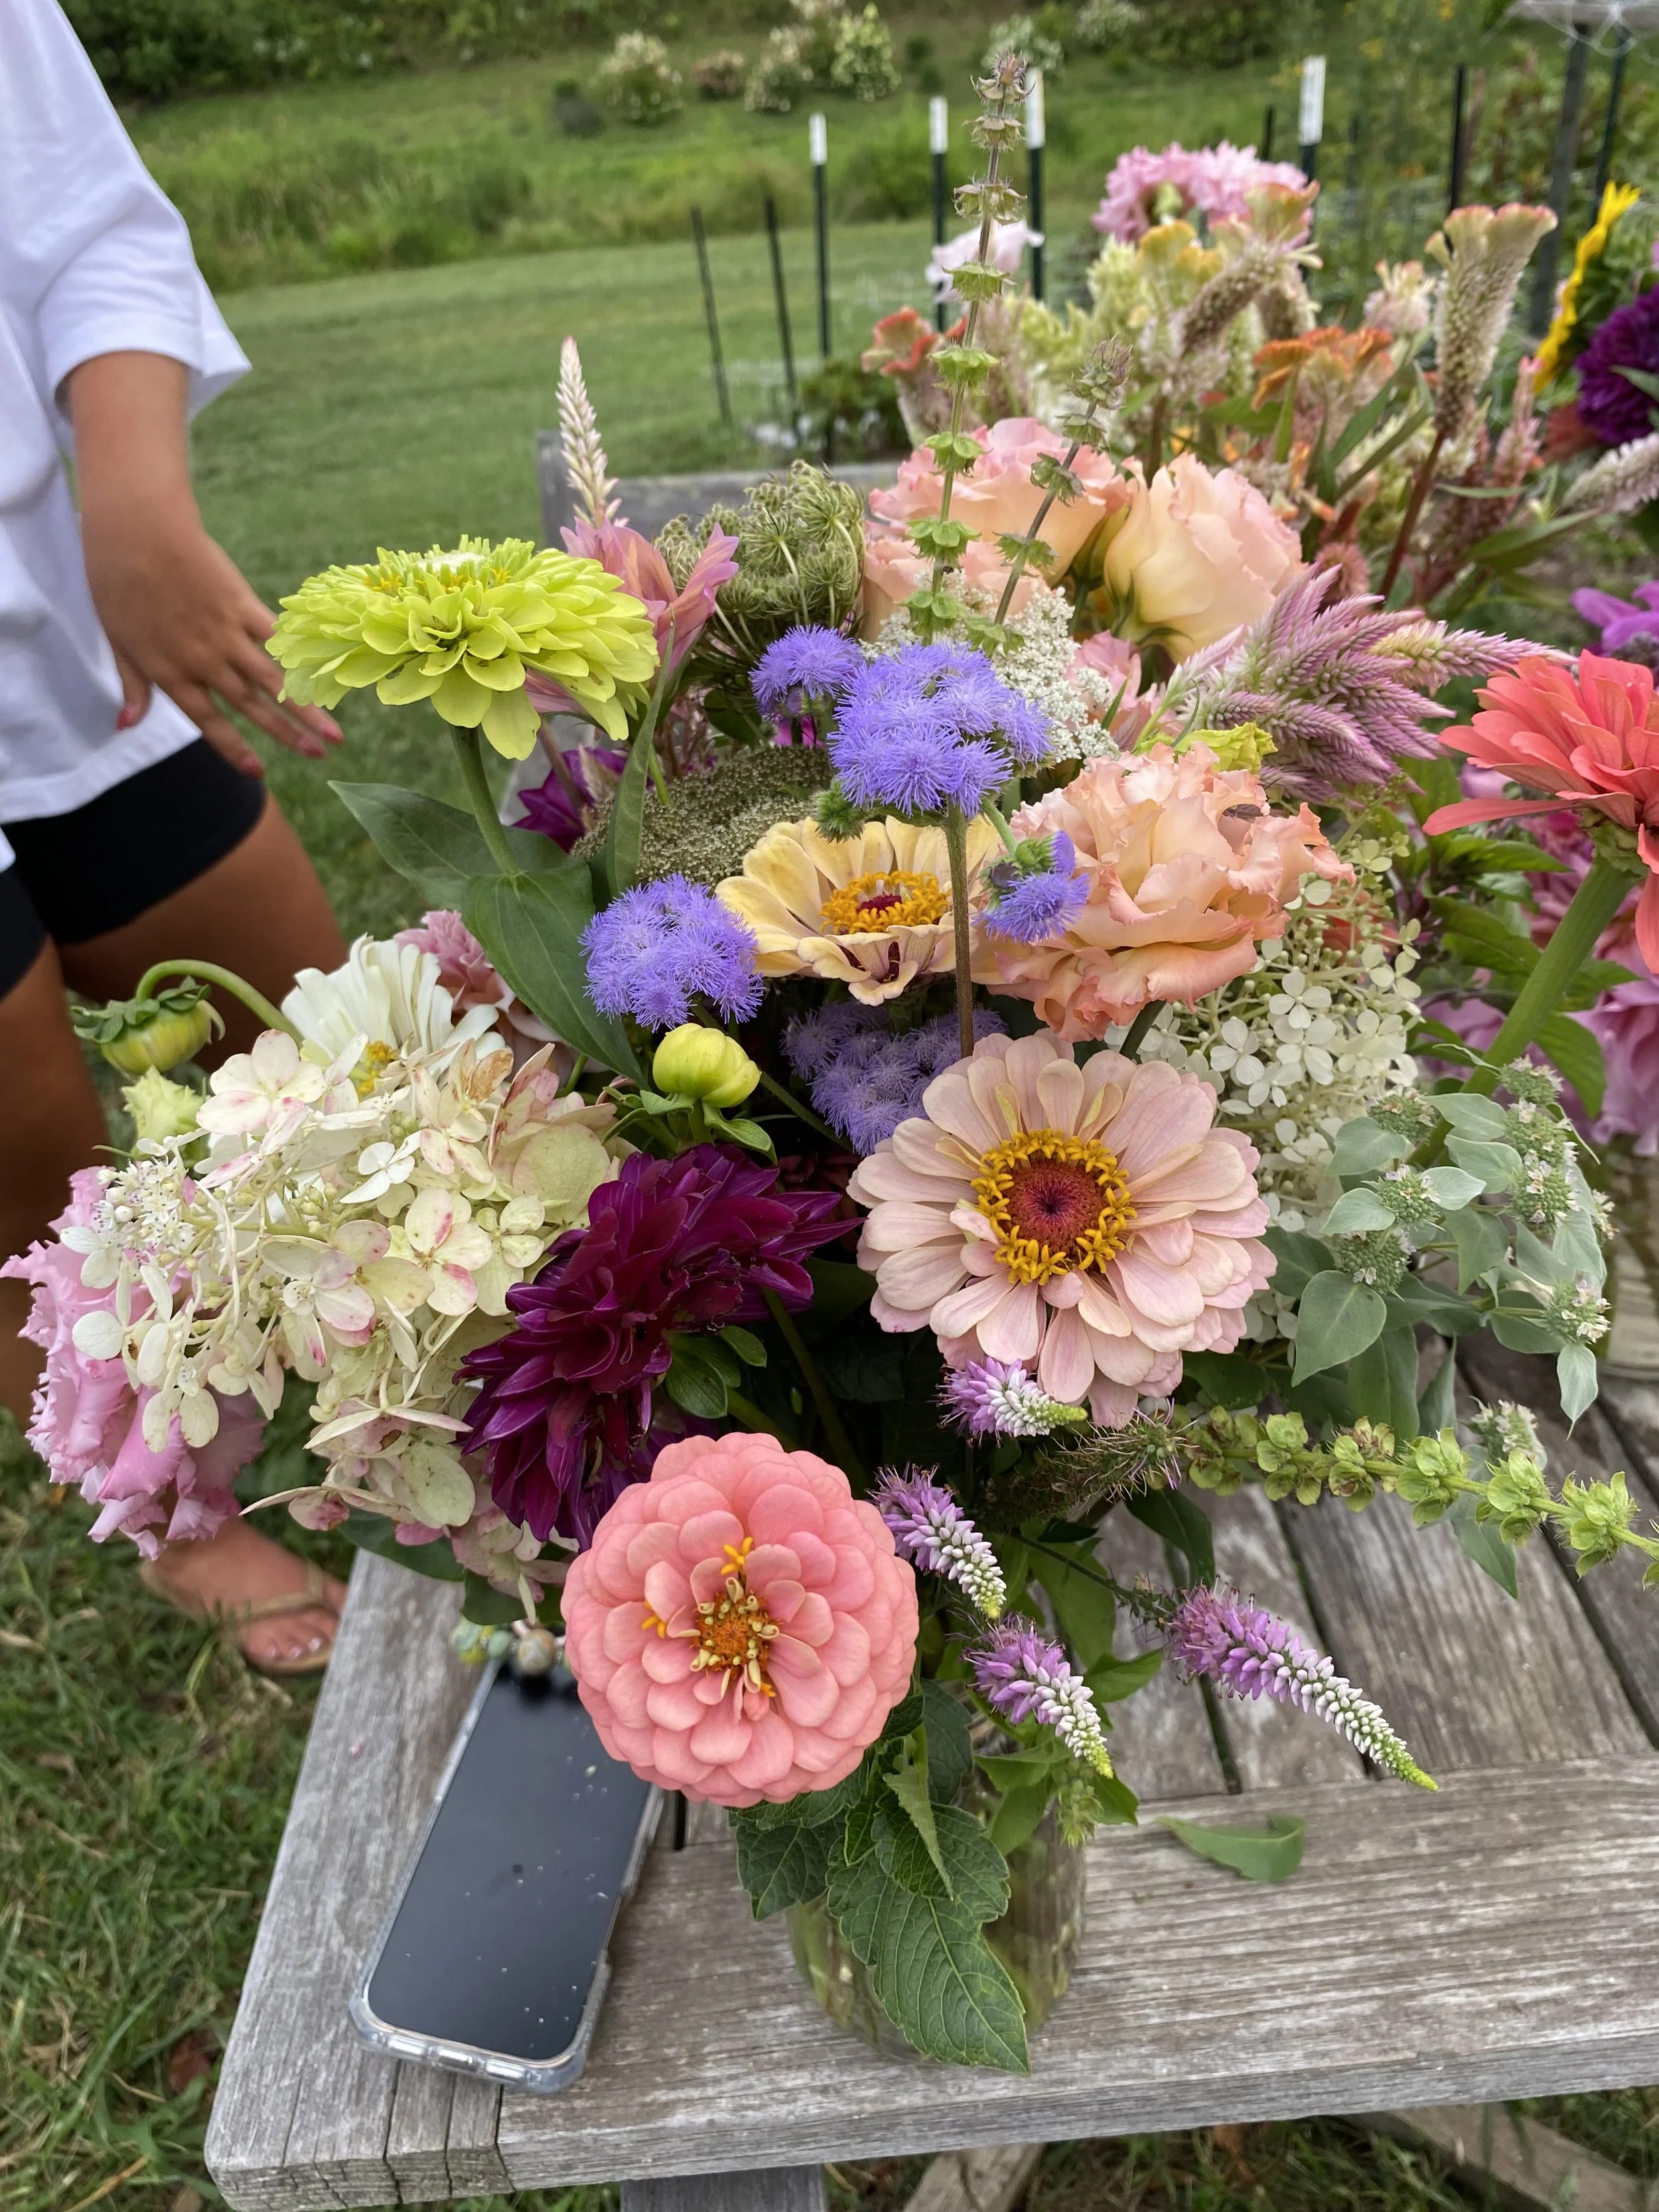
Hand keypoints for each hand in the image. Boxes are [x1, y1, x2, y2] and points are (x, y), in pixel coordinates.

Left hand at [67, 352, 342, 775]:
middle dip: (287, 735)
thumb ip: (132, 685)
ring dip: (306, 708)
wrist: (136, 532)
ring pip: (273, 679)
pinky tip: (326, 673)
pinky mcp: (242, 604)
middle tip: (319, 757)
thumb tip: (126, 726)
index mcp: (171, 673)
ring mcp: (227, 634)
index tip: (258, 772)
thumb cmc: (115, 582)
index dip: (232, 748)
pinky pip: (276, 638)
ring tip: (333, 734)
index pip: (208, 721)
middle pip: (252, 705)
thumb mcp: (117, 640)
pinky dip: (300, 657)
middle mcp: (204, 662)